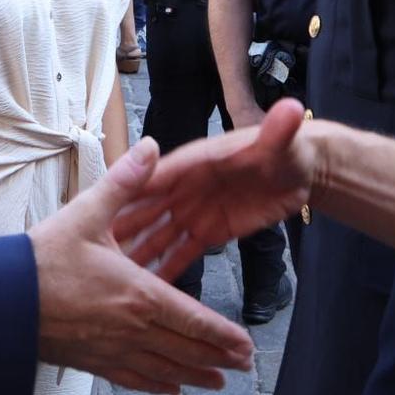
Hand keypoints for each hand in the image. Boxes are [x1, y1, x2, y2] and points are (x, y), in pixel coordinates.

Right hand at [29, 138, 254, 393]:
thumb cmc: (42, 259)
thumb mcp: (86, 213)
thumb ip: (124, 182)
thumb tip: (152, 148)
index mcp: (139, 294)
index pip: (194, 320)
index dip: (223, 335)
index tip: (245, 345)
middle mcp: (132, 329)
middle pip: (185, 349)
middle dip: (218, 357)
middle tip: (241, 364)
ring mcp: (112, 350)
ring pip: (164, 369)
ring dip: (194, 375)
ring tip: (215, 381)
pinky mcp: (91, 361)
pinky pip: (133, 379)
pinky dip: (156, 385)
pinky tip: (168, 389)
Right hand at [113, 99, 314, 279]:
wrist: (300, 169)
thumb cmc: (287, 150)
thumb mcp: (283, 140)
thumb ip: (281, 128)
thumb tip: (293, 107)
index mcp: (199, 161)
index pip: (161, 174)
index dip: (137, 190)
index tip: (110, 205)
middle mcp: (190, 186)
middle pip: (150, 207)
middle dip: (123, 227)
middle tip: (94, 248)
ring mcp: (196, 210)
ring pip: (160, 234)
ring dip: (138, 252)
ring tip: (112, 275)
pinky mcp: (209, 231)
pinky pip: (183, 252)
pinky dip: (166, 268)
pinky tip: (149, 287)